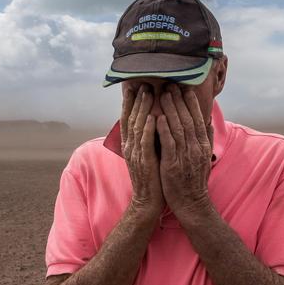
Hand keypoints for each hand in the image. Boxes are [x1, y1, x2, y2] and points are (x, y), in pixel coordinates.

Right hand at [121, 84, 164, 217]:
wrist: (148, 202)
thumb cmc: (152, 178)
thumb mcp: (148, 156)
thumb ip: (149, 140)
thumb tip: (154, 123)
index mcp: (131, 145)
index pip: (129, 119)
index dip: (130, 103)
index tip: (133, 87)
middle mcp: (131, 147)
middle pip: (131, 118)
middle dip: (136, 100)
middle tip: (141, 82)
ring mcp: (137, 154)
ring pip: (138, 126)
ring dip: (142, 108)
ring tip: (147, 93)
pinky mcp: (145, 161)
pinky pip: (146, 142)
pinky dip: (148, 128)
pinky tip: (152, 116)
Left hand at [156, 84, 213, 217]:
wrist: (192, 204)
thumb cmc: (195, 181)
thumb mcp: (204, 158)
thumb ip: (207, 139)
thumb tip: (209, 121)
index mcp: (203, 145)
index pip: (198, 119)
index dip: (191, 103)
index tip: (185, 88)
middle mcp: (196, 148)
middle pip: (188, 119)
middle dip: (179, 100)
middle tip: (171, 84)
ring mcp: (185, 156)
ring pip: (178, 127)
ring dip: (170, 109)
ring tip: (163, 94)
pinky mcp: (173, 164)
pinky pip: (168, 143)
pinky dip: (163, 129)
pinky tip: (158, 117)